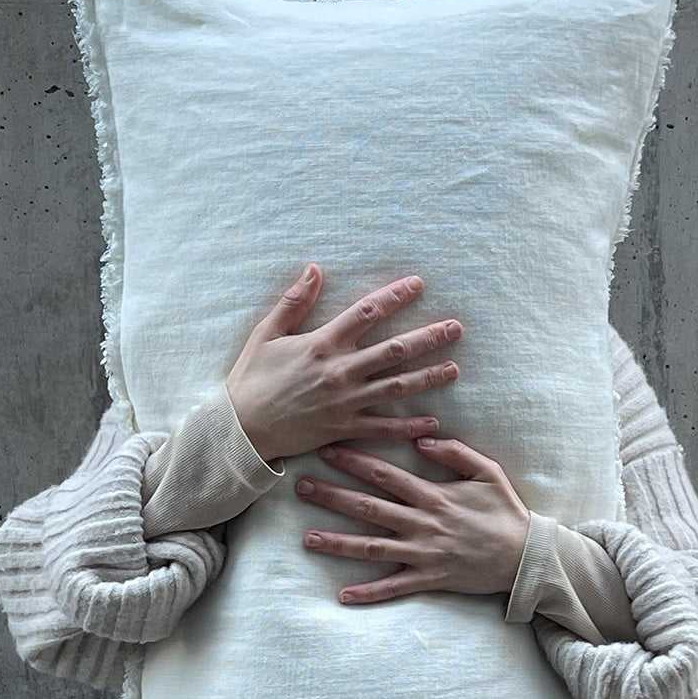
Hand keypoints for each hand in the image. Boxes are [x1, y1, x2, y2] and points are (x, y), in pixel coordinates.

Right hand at [225, 263, 463, 462]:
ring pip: (396, 387)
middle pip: (394, 349)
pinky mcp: (344, 429)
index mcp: (322, 344)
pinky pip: (382, 428)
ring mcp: (345, 402)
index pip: (367, 312)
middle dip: (428, 337)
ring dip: (428, 377)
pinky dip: (408, 426)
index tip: (419, 284)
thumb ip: (294, 302)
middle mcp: (340, 371)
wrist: (241, 429)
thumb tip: (315, 268)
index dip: (395, 296)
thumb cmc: (251, 379)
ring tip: (455, 369)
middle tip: (456, 327)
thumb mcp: (267, 334)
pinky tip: (432, 421)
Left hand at [293, 436, 531, 603]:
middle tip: (300, 487)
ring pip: (373, 547)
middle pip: (368, 507)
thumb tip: (421, 439)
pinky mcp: (430, 578)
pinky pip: (395, 587)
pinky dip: (369, 593)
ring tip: (307, 539)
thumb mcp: (488, 471)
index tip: (327, 450)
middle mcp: (423, 523)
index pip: (386, 474)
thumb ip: (456, 453)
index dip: (354, 461)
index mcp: (434, 495)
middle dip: (332, 497)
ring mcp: (424, 553)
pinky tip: (342, 596)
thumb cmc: (506, 511)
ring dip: (338, 543)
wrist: (526, 556)